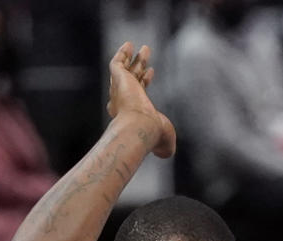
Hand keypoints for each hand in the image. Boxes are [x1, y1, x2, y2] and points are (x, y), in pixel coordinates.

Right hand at [107, 41, 175, 159]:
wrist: (139, 128)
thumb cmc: (152, 137)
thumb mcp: (165, 144)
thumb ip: (165, 148)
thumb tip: (165, 153)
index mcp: (133, 114)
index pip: (138, 93)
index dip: (144, 82)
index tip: (151, 72)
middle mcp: (124, 102)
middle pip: (132, 79)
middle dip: (138, 67)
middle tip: (145, 54)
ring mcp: (120, 90)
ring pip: (125, 70)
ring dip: (133, 58)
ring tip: (143, 47)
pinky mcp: (118, 79)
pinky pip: (117, 63)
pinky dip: (122, 54)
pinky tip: (129, 45)